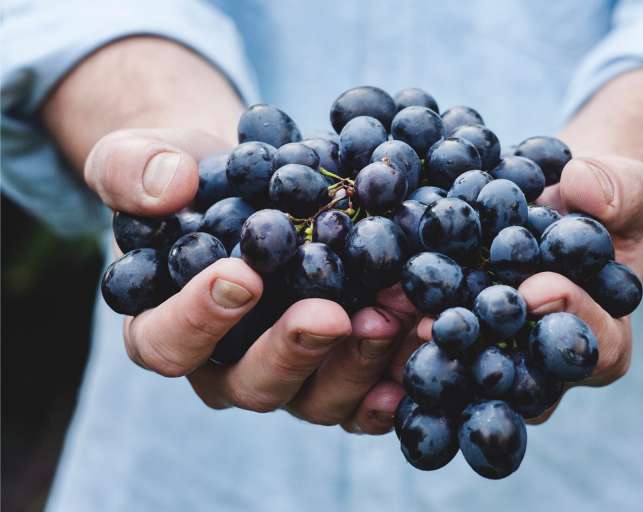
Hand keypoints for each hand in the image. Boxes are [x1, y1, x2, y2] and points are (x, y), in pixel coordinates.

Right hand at [86, 127, 418, 433]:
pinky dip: (397, 377)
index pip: (167, 343)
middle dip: (294, 351)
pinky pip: (367, 395)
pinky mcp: (339, 369)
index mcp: (166, 328)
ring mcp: (289, 374)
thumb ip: (133, 169)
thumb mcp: (142, 157)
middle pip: (253, 384)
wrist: (252, 184)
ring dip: (359, 363)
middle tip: (331, 314)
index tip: (242, 276)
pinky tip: (425, 344)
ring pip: (318, 398)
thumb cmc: (190, 178)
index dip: (199, 319)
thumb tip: (168, 187)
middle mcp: (227, 366)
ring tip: (396, 315)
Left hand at [408, 154, 642, 422]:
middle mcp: (546, 364)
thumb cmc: (596, 203)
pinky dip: (400, 331)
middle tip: (444, 325)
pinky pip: (431, 348)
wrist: (553, 204)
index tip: (538, 287)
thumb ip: (620, 190)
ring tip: (396, 320)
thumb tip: (584, 186)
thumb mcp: (624, 187)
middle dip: (484, 350)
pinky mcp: (455, 342)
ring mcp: (498, 358)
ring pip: (468, 374)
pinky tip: (370, 312)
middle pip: (522, 379)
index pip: (596, 347)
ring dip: (431, 352)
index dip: (571, 319)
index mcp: (602, 337)